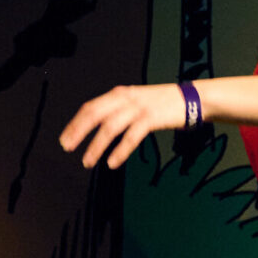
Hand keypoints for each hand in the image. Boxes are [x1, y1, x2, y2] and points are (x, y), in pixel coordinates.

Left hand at [58, 83, 187, 169]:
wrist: (193, 99)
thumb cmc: (165, 104)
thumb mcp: (138, 102)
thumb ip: (120, 110)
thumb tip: (101, 126)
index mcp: (120, 94)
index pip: (90, 107)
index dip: (75, 123)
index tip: (64, 139)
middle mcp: (126, 98)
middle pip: (94, 114)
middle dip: (78, 132)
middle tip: (67, 148)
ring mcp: (139, 107)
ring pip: (110, 127)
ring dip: (96, 146)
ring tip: (87, 161)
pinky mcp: (151, 118)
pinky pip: (131, 137)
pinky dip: (119, 151)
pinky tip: (111, 163)